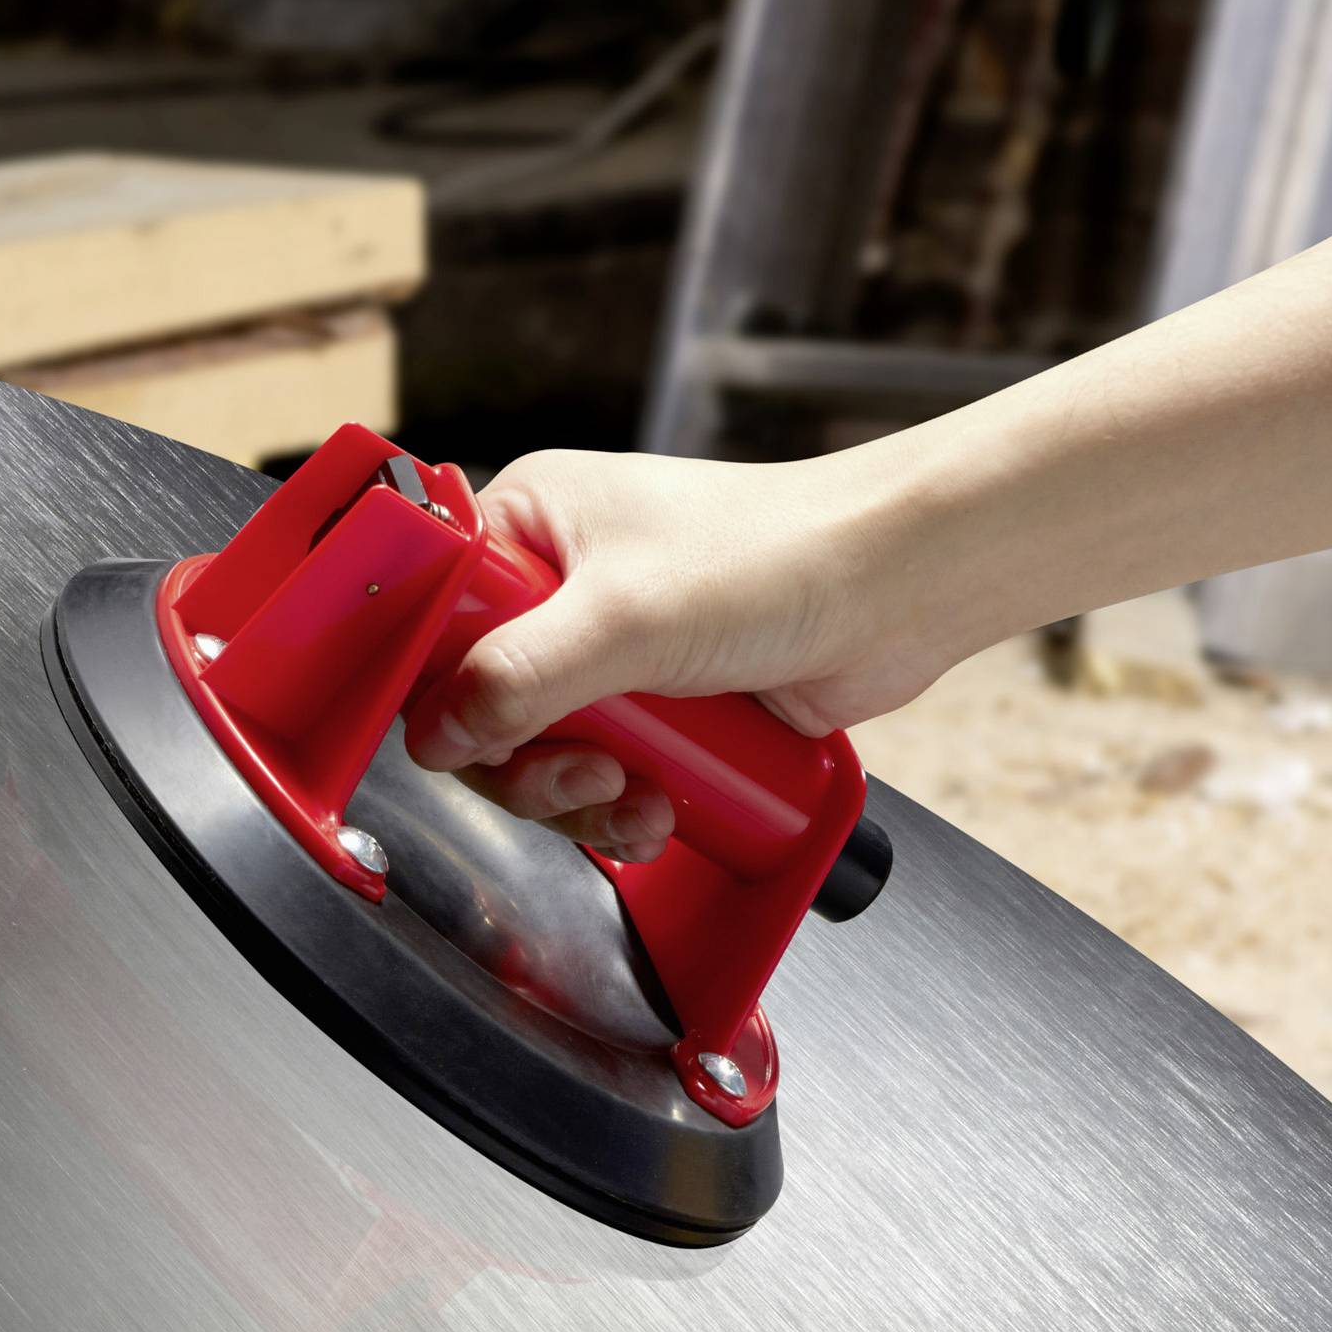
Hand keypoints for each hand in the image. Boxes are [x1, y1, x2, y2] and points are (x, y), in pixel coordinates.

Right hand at [403, 443, 962, 859]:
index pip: (433, 613)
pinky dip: (622, 806)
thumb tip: (437, 731)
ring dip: (581, 795)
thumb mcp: (624, 618)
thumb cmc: (780, 553)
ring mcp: (613, 648)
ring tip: (634, 794)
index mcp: (533, 523)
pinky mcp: (661, 703)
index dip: (436, 684)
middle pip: (483, 703)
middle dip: (528, 760)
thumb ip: (518, 678)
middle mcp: (563, 583)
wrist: (898, 588)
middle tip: (581, 771)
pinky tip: (661, 808)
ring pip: (542, 751)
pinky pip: (604, 772)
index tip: (467, 734)